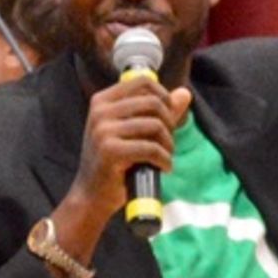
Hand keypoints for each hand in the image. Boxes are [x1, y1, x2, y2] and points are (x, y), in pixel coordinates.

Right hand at [57, 79, 192, 258]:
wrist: (92, 195)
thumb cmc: (115, 163)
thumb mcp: (133, 132)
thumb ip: (158, 112)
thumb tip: (185, 93)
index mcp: (103, 100)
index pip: (143, 82)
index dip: (164, 96)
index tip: (169, 117)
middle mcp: (101, 111)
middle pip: (153, 103)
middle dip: (169, 123)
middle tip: (168, 143)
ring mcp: (103, 130)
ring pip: (155, 125)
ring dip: (168, 144)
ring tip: (165, 157)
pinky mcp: (111, 150)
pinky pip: (151, 148)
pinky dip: (164, 160)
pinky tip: (164, 168)